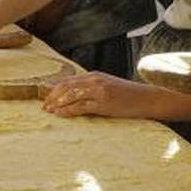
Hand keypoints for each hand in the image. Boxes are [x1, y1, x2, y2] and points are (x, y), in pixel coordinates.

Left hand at [41, 72, 163, 118]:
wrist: (146, 98)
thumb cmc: (126, 95)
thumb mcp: (106, 86)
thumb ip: (90, 88)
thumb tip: (73, 96)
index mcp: (93, 75)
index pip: (67, 81)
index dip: (54, 90)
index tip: (46, 99)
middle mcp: (94, 80)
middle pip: (66, 87)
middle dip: (52, 97)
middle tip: (44, 107)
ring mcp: (99, 91)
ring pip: (71, 95)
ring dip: (57, 103)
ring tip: (48, 111)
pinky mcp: (104, 103)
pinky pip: (81, 106)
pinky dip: (68, 110)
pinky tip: (60, 114)